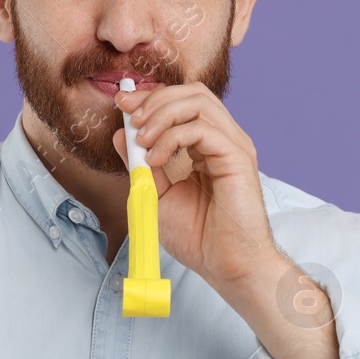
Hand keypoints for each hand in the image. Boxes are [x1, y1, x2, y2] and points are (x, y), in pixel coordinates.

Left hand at [113, 84, 278, 290]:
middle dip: (155, 98)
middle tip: (129, 115)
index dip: (150, 98)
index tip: (121, 104)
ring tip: (142, 140)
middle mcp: (223, 139)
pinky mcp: (237, 157)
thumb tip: (121, 134)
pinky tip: (156, 159)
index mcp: (206, 145)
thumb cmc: (197, 236)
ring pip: (198, 102)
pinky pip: (202, 129)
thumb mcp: (155, 194)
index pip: (181, 103)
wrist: (225, 266)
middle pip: (192, 93)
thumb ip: (140, 164)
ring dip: (162, 115)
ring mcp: (233, 145)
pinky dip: (172, 138)